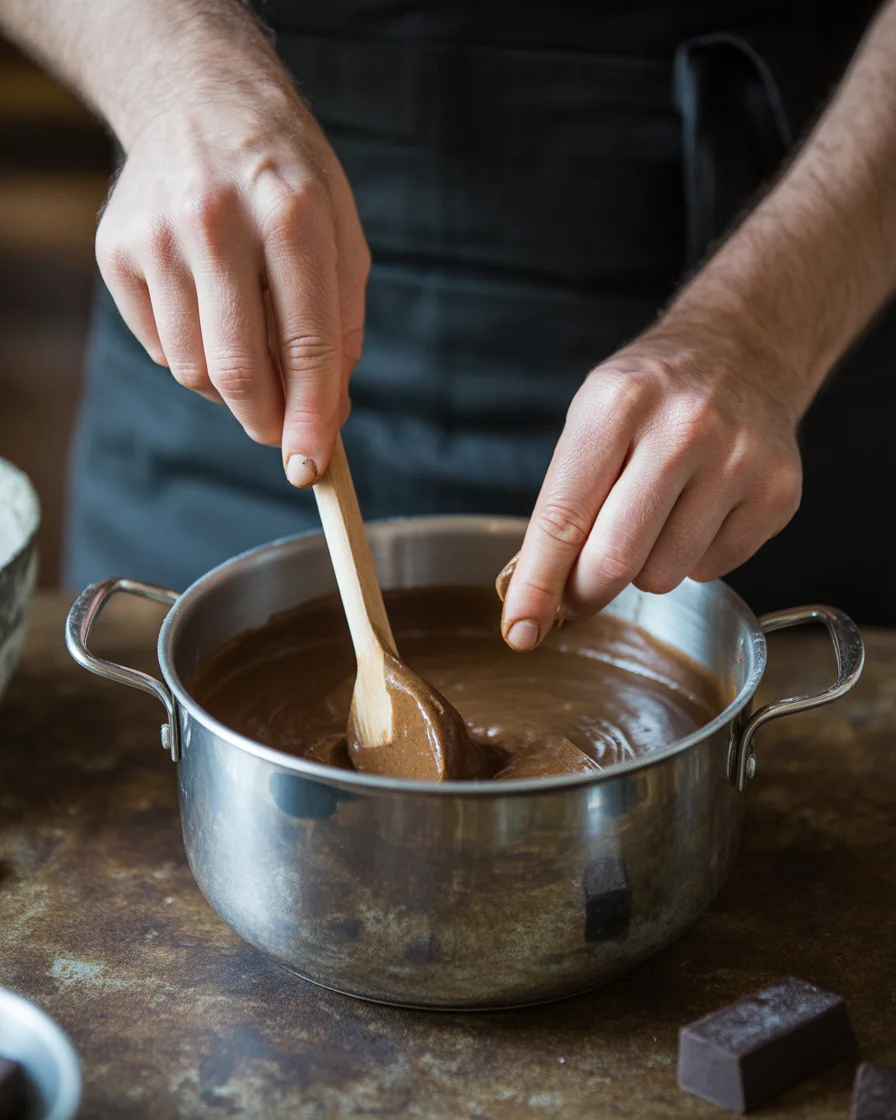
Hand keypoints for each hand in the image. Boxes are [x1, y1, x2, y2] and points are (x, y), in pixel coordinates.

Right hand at [95, 79, 369, 486]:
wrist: (196, 98)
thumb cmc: (284, 174)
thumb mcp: (341, 232)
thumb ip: (342, 325)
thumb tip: (329, 413)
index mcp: (291, 213)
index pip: (306, 343)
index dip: (311, 417)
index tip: (312, 465)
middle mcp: (217, 223)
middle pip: (237, 370)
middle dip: (267, 423)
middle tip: (283, 435)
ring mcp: (157, 238)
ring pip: (194, 371)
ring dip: (231, 391)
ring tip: (252, 349)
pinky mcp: (116, 253)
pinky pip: (162, 348)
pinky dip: (195, 356)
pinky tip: (211, 313)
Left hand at [500, 319, 803, 649]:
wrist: (744, 350)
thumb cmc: (653, 394)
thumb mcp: (591, 418)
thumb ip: (564, 501)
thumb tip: (540, 594)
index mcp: (619, 404)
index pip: (564, 518)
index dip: (537, 584)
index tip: (521, 630)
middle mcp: (684, 430)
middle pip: (615, 560)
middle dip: (584, 592)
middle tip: (578, 590)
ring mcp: (739, 462)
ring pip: (663, 576)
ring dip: (643, 569)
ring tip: (653, 517)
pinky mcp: (777, 494)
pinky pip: (711, 570)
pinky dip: (691, 558)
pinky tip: (697, 509)